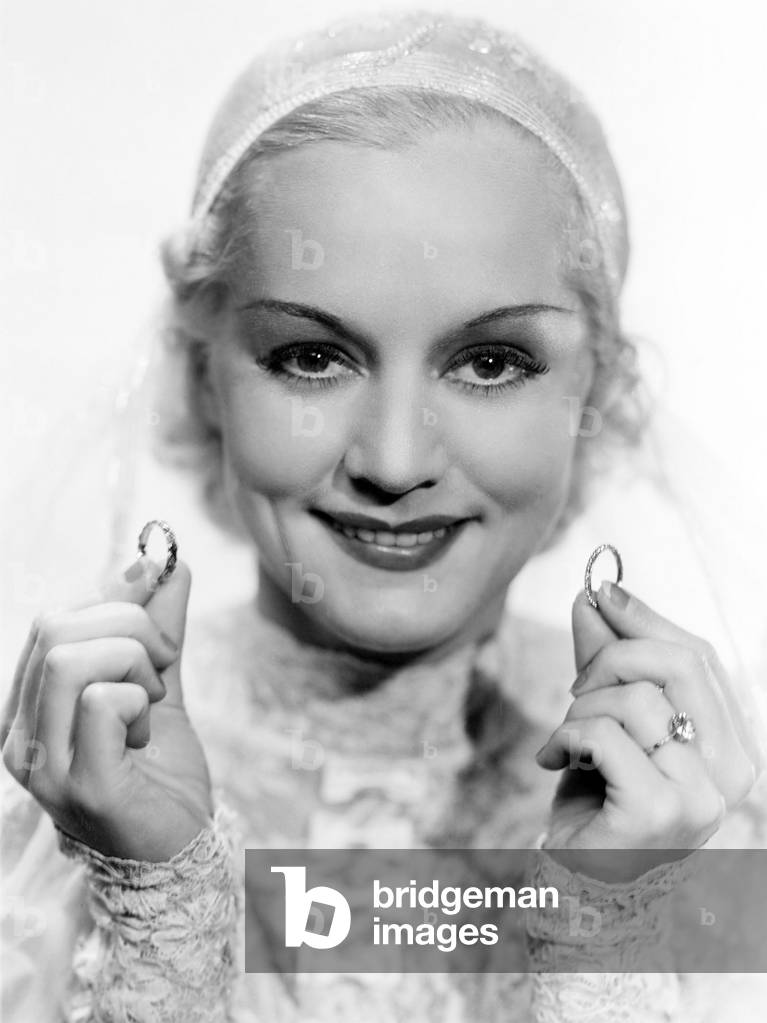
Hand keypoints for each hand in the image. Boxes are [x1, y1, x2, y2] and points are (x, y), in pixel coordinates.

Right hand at [1, 555, 213, 861]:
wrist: (180, 849)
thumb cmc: (160, 769)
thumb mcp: (160, 681)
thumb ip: (159, 625)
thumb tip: (165, 559)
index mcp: (29, 706)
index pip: (49, 619)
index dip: (110, 595)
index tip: (158, 600)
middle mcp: (19, 735)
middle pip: (54, 626)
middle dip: (128, 623)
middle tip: (165, 660)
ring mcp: (42, 765)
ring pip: (70, 658)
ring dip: (134, 662)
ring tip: (153, 699)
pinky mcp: (80, 786)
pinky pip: (101, 702)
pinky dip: (138, 699)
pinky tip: (145, 732)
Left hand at [534, 582, 761, 879]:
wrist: (582, 880)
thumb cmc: (599, 798)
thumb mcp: (604, 716)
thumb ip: (604, 659)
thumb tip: (595, 595)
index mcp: (729, 743)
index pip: (699, 656)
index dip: (647, 617)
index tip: (601, 591)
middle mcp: (730, 770)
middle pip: (679, 663)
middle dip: (611, 656)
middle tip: (573, 686)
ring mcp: (701, 794)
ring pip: (636, 698)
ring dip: (581, 709)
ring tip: (566, 740)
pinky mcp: (660, 812)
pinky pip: (606, 734)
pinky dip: (568, 737)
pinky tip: (554, 760)